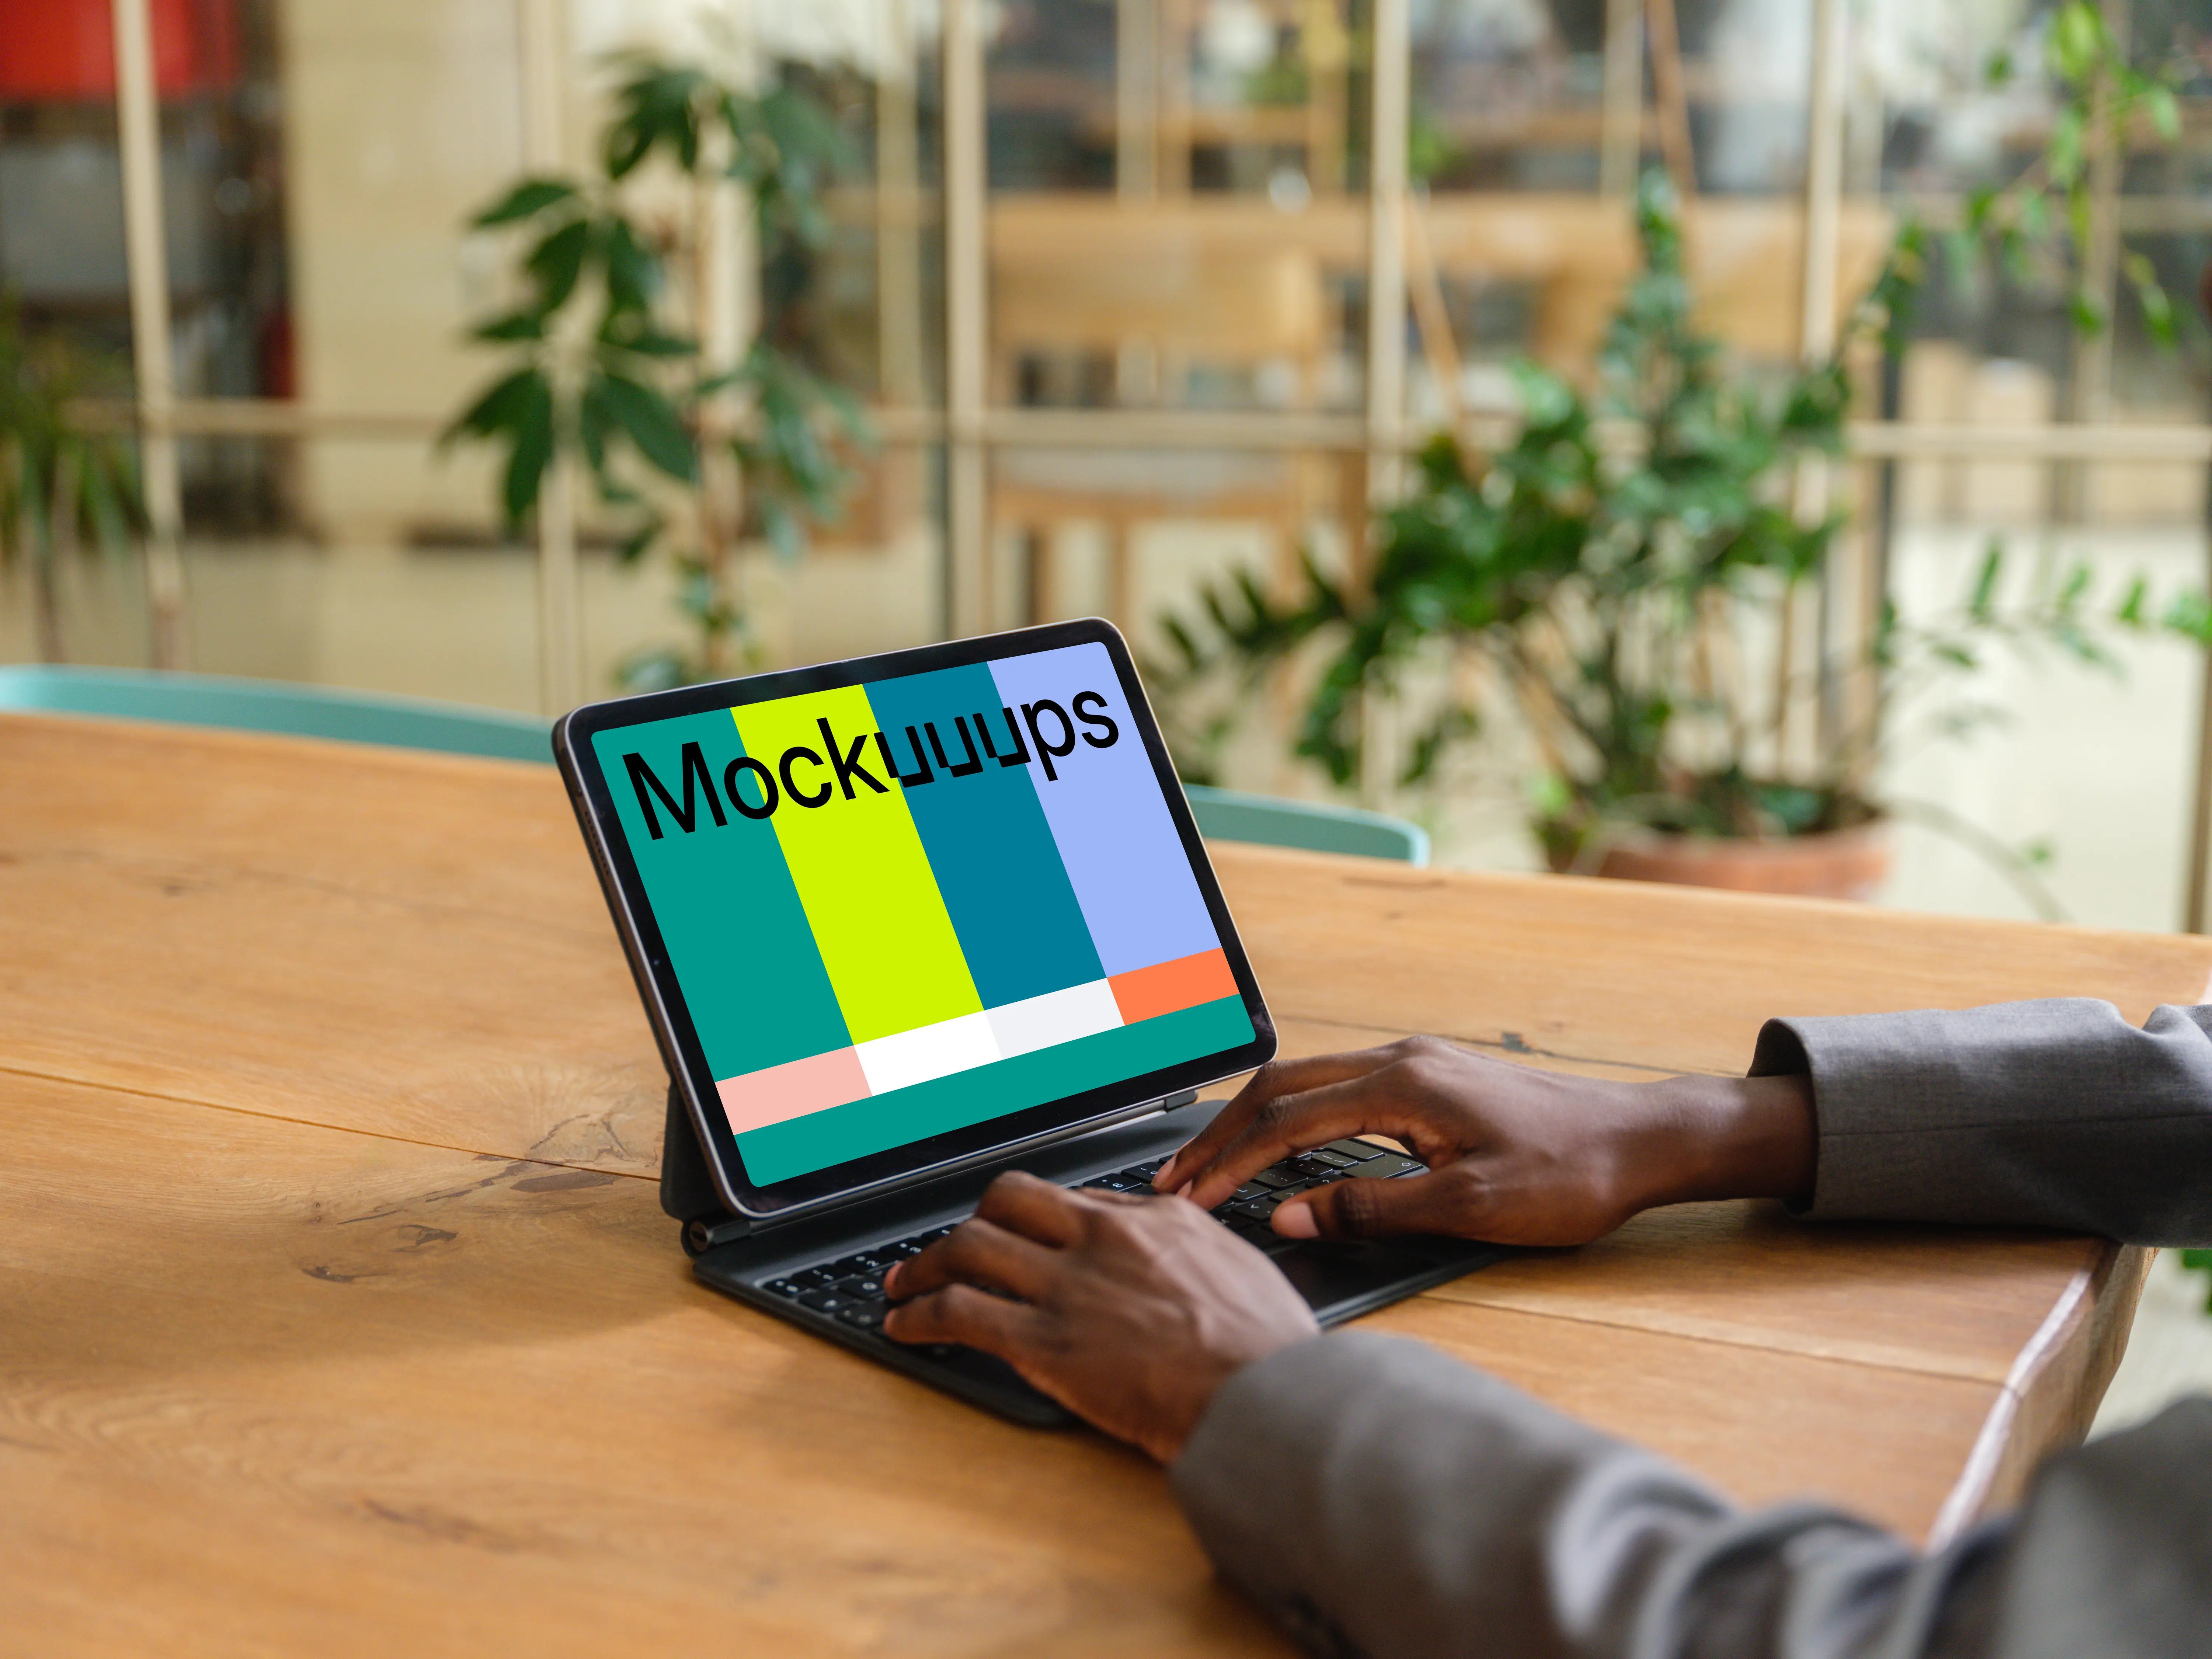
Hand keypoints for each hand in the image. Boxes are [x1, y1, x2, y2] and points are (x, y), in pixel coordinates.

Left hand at [882, 1172, 1319, 1460]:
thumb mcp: (1235, 1267)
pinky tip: (904, 1326)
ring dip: (925, 1266)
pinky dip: (919, 1316)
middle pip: (1007, 1201)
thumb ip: (1189, 1248)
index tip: (1017, 1235)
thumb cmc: (1267, 1347)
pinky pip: (960, 1312)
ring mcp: (1069, 1288)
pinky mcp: (1045, 1343)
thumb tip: (1171, 1247)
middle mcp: (1101, 1240)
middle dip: (968, 1223)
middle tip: (945, 1249)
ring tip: (903, 1285)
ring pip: (970, 1248)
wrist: (1266, 1395)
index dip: (1033, 1219)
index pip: (1071, 1199)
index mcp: (1152, 1219)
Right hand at [1155, 1037, 1814, 1247]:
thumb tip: (1290, 1213)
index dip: (1230, 1164)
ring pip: (1306, 1083)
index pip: (1288, 1123)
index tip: (1188, 1199)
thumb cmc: (1570, 1175)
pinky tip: (1278, 1148)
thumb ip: (1372, 1209)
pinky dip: (1292, 1118)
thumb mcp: (1470, 1208)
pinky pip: (1336, 1089)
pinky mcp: (1429, 1079)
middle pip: (1281, 1088)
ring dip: (1252, 1124)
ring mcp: (1416, 1064)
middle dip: (1220, 1135)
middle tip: (1172, 1180)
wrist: (1641, 1141)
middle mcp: (1402, 1060)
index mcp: (1404, 1085)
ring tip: (1209, 1166)